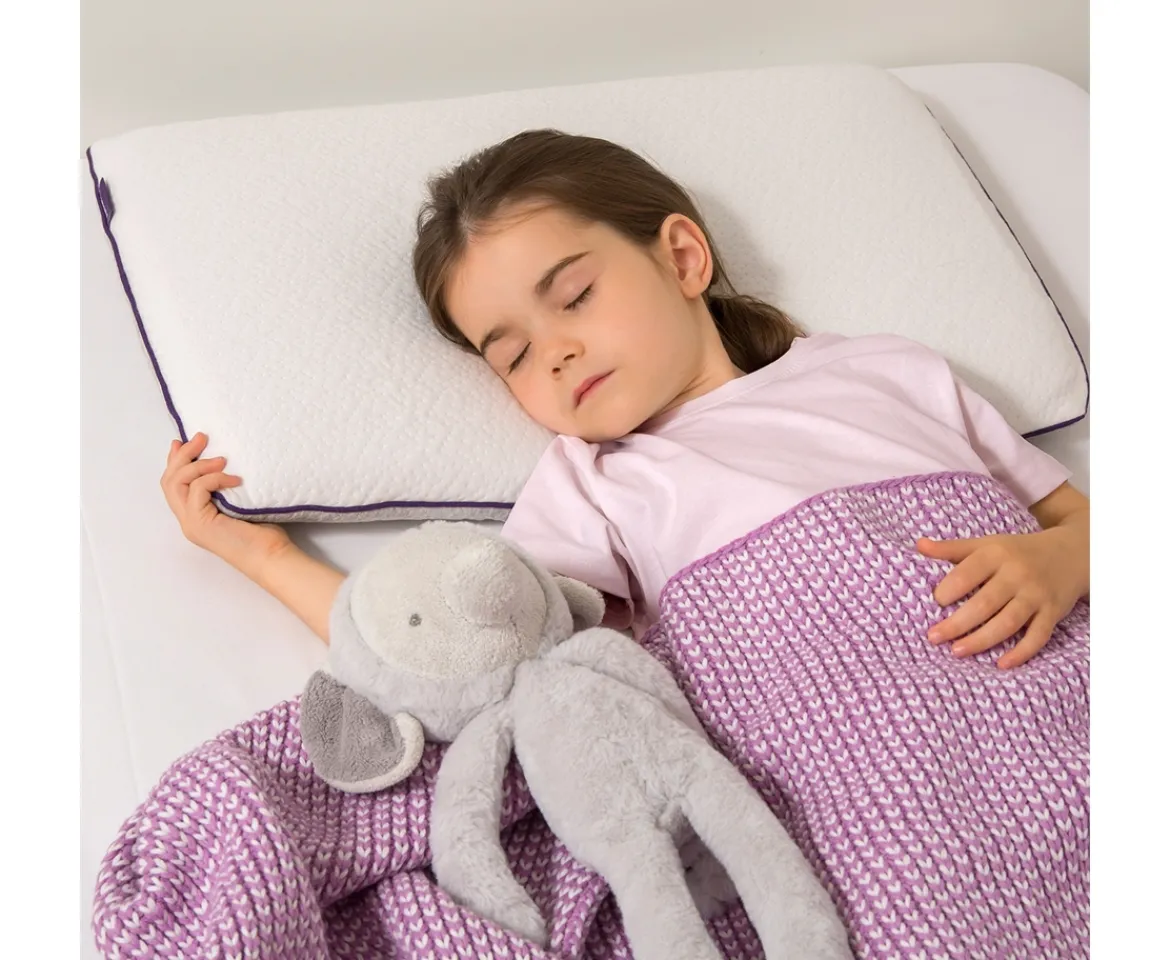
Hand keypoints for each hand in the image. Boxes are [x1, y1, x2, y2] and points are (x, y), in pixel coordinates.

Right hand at [160, 432, 290, 569]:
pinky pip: (197, 489)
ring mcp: (191, 523)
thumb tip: (225, 460)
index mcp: (195, 516)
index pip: (173, 486)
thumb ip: (226, 488)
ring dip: (197, 464)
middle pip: (169, 481)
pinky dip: (214, 478)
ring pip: (176, 483)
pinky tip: (234, 479)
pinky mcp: (200, 523)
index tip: (182, 442)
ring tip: (222, 458)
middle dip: (182, 455)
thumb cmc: (264, 534)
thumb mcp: (241, 502)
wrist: (271, 557)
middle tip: (201, 438)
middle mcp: (188, 520)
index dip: (174, 462)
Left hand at [917, 528, 1087, 668]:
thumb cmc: (1018, 552)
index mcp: (996, 554)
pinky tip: (1001, 664)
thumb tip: (919, 545)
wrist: (1073, 553)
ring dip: (981, 640)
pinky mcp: (1053, 613)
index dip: (947, 589)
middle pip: (984, 603)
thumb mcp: (987, 544)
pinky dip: (1022, 652)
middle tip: (933, 637)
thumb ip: (952, 548)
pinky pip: (1038, 636)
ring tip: (956, 652)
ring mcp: (1037, 595)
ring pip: (1008, 623)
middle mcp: (1017, 574)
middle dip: (957, 623)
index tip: (933, 603)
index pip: (967, 573)